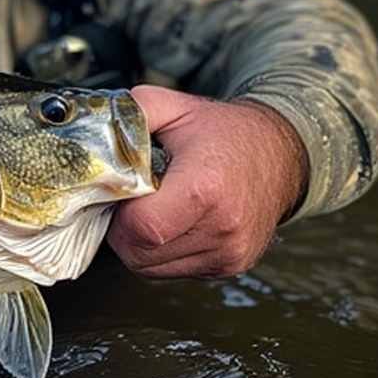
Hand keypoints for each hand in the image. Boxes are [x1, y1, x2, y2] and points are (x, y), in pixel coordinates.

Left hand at [107, 85, 308, 277]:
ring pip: (152, 268)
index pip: (140, 228)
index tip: (123, 193)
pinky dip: (161, 251)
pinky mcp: (230, 266)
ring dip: (141, 243)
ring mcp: (229, 253)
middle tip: (133, 200)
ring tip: (155, 208)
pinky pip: (173, 270)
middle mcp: (222, 228)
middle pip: (140, 254)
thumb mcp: (175, 107)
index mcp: (205, 188)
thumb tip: (95, 128)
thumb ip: (132, 113)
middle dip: (123, 230)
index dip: (119, 214)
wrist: (282, 154)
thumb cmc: (226, 132)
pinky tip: (173, 222)